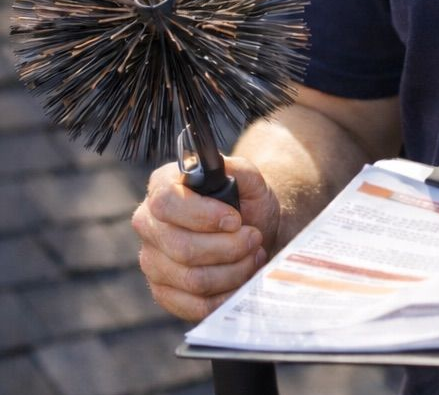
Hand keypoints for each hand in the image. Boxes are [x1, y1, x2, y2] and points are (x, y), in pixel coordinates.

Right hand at [132, 156, 279, 321]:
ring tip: (253, 255)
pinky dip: (225, 296)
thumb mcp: (249, 179)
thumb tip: (220, 169)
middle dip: (228, 247)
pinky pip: (193, 305)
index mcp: (162, 187)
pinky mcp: (163, 292)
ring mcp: (152, 261)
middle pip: (182, 247)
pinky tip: (242, 279)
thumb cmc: (245, 201)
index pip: (167, 203)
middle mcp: (148, 224)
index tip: (235, 220)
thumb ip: (238, 169)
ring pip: (192, 278)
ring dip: (233, 270)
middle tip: (254, 239)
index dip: (203, 215)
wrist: (251, 229)